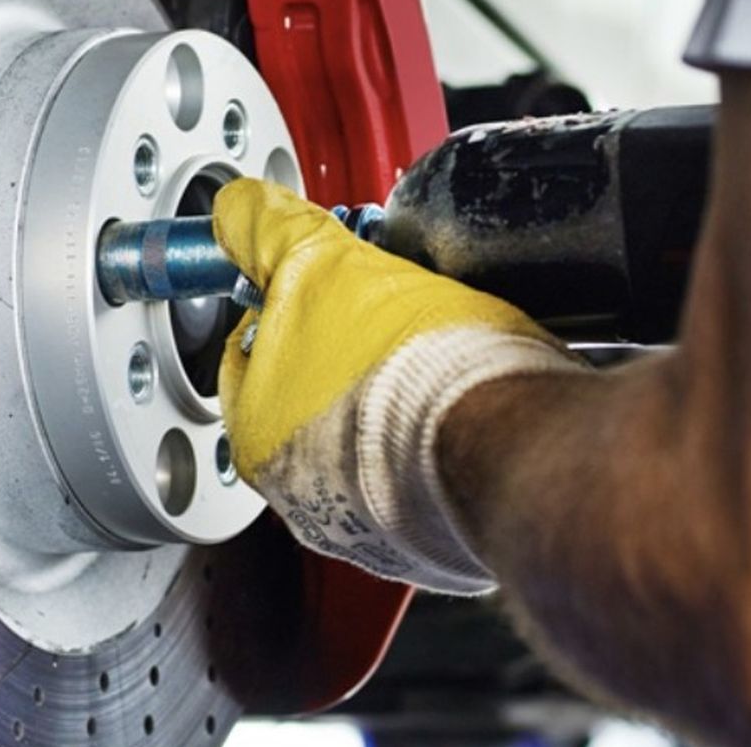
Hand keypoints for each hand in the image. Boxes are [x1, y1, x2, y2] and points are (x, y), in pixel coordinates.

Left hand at [212, 178, 577, 592]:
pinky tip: (462, 409)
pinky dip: (441, 443)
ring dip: (394, 398)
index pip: (248, 356)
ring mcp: (373, 527)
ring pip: (369, 440)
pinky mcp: (438, 541)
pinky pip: (428, 477)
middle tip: (382, 318)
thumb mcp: (323, 266)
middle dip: (344, 354)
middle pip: (310, 399)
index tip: (317, 285)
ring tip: (431, 359)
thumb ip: (269, 233)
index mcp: (259, 436)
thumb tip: (239, 208)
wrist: (511, 438)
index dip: (286, 305)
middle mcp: (305, 498)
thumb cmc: (412, 368)